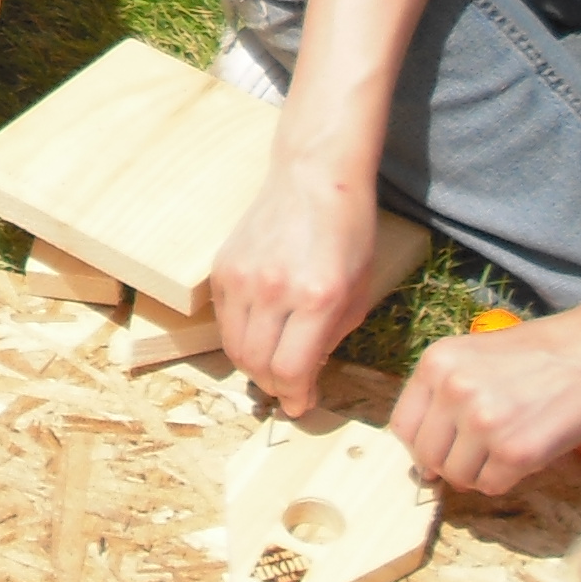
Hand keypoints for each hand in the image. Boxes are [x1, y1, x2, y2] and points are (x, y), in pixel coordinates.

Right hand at [210, 156, 394, 415]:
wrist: (315, 177)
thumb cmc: (348, 233)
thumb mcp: (357, 291)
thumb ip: (331, 339)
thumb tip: (305, 377)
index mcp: (317, 297)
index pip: (290, 371)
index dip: (296, 397)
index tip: (302, 404)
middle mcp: (275, 289)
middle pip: (258, 365)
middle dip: (275, 387)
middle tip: (288, 388)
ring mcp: (243, 276)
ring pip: (234, 348)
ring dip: (253, 366)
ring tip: (273, 364)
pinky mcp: (222, 267)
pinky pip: (224, 320)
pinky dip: (239, 336)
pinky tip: (260, 331)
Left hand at [388, 306, 580, 495]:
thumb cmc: (539, 353)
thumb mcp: (475, 356)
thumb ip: (445, 394)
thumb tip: (424, 459)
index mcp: (437, 363)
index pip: (403, 425)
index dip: (421, 445)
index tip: (439, 450)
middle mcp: (453, 391)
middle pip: (427, 457)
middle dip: (449, 464)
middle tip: (477, 455)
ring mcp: (483, 423)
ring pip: (457, 476)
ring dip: (477, 473)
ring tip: (503, 449)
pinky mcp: (515, 452)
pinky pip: (491, 486)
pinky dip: (504, 480)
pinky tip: (523, 454)